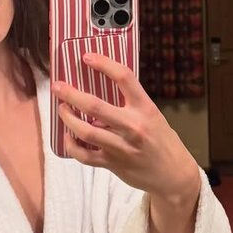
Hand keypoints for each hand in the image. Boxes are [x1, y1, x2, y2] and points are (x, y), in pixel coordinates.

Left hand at [52, 52, 201, 209]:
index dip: (104, 64)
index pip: (124, 78)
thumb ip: (130, 106)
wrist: (174, 175)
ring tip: (62, 109)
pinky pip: (84, 155)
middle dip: (71, 94)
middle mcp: (133, 127)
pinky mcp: (113, 164)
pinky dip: (71, 146)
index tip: (87, 57)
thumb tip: (98, 95)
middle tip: (58, 87)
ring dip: (68, 118)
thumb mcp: (153, 117)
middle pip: (95, 106)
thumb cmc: (163, 142)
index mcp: (145, 109)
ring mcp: (121, 147)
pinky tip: (68, 137)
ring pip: (85, 131)